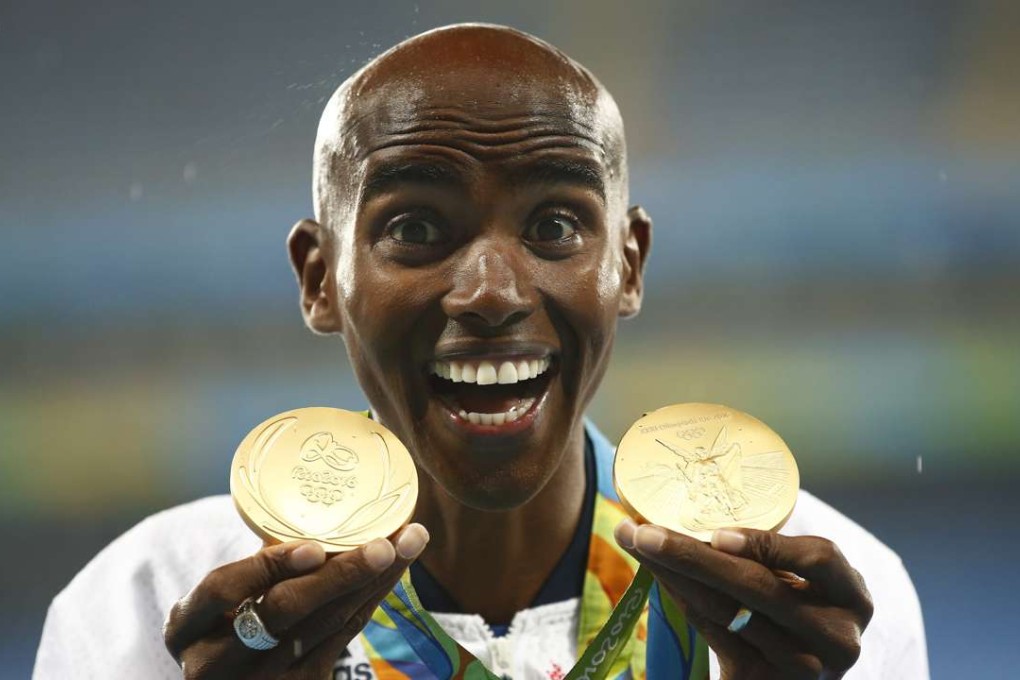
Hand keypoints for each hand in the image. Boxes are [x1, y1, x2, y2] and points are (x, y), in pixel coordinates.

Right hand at [163, 524, 428, 678]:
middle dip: (341, 575)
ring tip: (408, 542)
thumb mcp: (213, 604)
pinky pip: (345, 636)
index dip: (268, 567)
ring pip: (327, 625)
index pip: (222, 591)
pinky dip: (372, 598)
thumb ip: (250, 570)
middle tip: (384, 543)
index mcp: (187, 629)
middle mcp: (218, 662)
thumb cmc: (224, 624)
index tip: (313, 547)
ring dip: (374, 580)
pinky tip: (395, 569)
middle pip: (285, 613)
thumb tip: (318, 514)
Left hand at [615, 521, 872, 679]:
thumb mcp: (808, 582)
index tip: (718, 533)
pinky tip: (657, 574)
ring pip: (725, 612)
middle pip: (758, 588)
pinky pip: (711, 634)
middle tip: (644, 529)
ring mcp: (800, 667)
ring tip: (637, 543)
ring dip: (673, 574)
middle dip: (693, 554)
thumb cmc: (801, 609)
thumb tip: (696, 508)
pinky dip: (680, 599)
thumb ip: (773, 555)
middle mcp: (835, 637)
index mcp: (853, 598)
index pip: (820, 559)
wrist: (797, 674)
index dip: (769, 544)